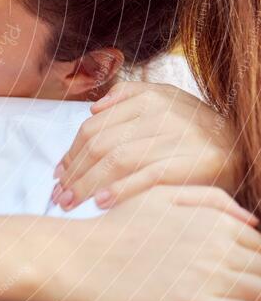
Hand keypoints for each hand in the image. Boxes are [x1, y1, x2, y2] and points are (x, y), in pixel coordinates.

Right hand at [51, 186, 260, 300]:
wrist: (79, 258)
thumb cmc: (115, 228)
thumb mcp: (158, 196)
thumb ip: (209, 199)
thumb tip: (253, 221)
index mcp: (213, 220)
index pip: (259, 248)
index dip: (252, 264)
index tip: (233, 274)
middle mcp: (218, 247)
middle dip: (252, 283)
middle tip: (224, 290)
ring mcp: (209, 278)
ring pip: (257, 296)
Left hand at [53, 82, 241, 210]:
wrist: (244, 146)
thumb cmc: (192, 130)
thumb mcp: (165, 102)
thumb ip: (128, 97)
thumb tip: (93, 107)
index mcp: (149, 98)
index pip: (94, 127)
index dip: (71, 152)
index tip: (58, 174)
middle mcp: (163, 113)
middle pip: (101, 144)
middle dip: (74, 172)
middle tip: (58, 195)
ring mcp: (180, 136)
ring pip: (118, 160)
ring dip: (87, 184)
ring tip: (70, 202)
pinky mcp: (197, 162)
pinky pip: (149, 176)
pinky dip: (122, 189)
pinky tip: (101, 202)